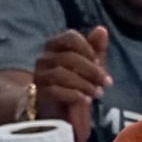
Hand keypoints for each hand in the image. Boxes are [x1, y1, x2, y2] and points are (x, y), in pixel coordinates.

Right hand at [32, 27, 109, 141]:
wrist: (52, 111)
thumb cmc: (71, 84)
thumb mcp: (87, 67)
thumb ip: (94, 49)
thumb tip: (102, 29)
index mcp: (55, 46)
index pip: (70, 37)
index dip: (87, 48)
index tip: (99, 62)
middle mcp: (44, 58)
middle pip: (68, 57)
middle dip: (91, 70)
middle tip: (105, 82)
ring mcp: (38, 76)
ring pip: (61, 74)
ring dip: (84, 84)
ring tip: (97, 93)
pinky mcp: (36, 94)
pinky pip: (53, 90)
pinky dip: (72, 94)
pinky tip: (85, 99)